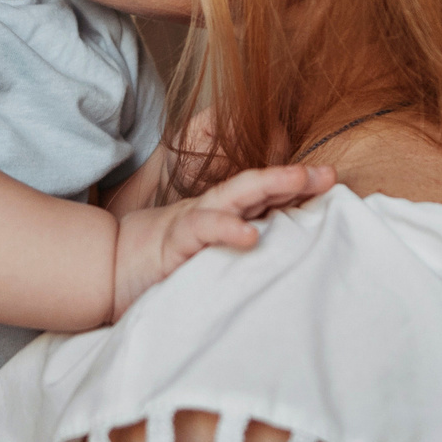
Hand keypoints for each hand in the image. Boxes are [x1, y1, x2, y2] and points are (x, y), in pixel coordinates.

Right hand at [108, 163, 333, 318]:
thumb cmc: (163, 261)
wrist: (110, 268)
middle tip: (329, 173)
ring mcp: (194, 221)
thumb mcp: (207, 252)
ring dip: (270, 184)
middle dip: (294, 177)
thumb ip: (236, 247)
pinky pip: (203, 230)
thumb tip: (278, 252)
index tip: (331, 178)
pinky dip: (227, 229)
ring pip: (236, 195)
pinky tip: (250, 235)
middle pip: (258, 186)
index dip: (297, 183)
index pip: (265, 195)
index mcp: (223, 214)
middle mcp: (213, 210)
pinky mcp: (175, 240)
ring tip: (300, 179)